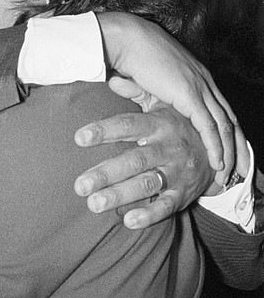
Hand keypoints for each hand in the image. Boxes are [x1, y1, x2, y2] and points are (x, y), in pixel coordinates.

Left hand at [74, 104, 215, 228]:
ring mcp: (177, 172)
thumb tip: (112, 76)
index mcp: (160, 124)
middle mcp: (168, 148)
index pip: (128, 125)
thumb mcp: (162, 106)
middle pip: (134, 160)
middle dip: (106, 173)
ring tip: (93, 204)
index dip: (105, 131)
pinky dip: (148, 214)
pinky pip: (166, 206)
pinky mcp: (183, 194)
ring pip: (147, 184)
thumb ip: (137, 92)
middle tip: (79, 185)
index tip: (79, 138)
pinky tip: (127, 221)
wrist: (218, 153)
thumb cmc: (178, 128)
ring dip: (120, 195)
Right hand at [97, 13, 237, 175]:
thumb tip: (149, 111)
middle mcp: (205, 82)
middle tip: (242, 169)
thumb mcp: (151, 81)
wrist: (128, 41)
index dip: (228, 133)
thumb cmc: (134, 57)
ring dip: (231, 151)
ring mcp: (200, 88)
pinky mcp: (190, 95)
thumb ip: (157, 97)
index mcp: (199, 78)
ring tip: (231, 173)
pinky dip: (215, 146)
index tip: (230, 152)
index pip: (222, 110)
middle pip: (230, 119)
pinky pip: (209, 126)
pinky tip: (218, 162)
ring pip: (225, 125)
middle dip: (239, 146)